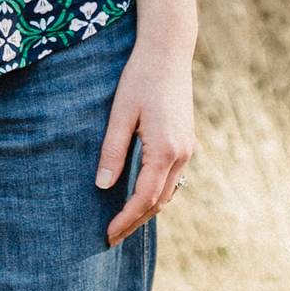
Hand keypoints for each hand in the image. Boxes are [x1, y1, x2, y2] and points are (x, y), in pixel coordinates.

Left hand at [96, 36, 194, 245]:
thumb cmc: (139, 79)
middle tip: (111, 238)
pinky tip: (139, 195)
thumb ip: (112, 151)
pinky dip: (156, 193)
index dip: (125, 219)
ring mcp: (187, 149)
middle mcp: (181, 154)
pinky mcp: (186, 142)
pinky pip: (172, 178)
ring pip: (168, 192)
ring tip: (122, 222)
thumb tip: (102, 186)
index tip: (107, 234)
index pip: (144, 197)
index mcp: (165, 150)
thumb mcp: (120, 114)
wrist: (168, 52)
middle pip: (158, 201)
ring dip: (146, 209)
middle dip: (135, 221)